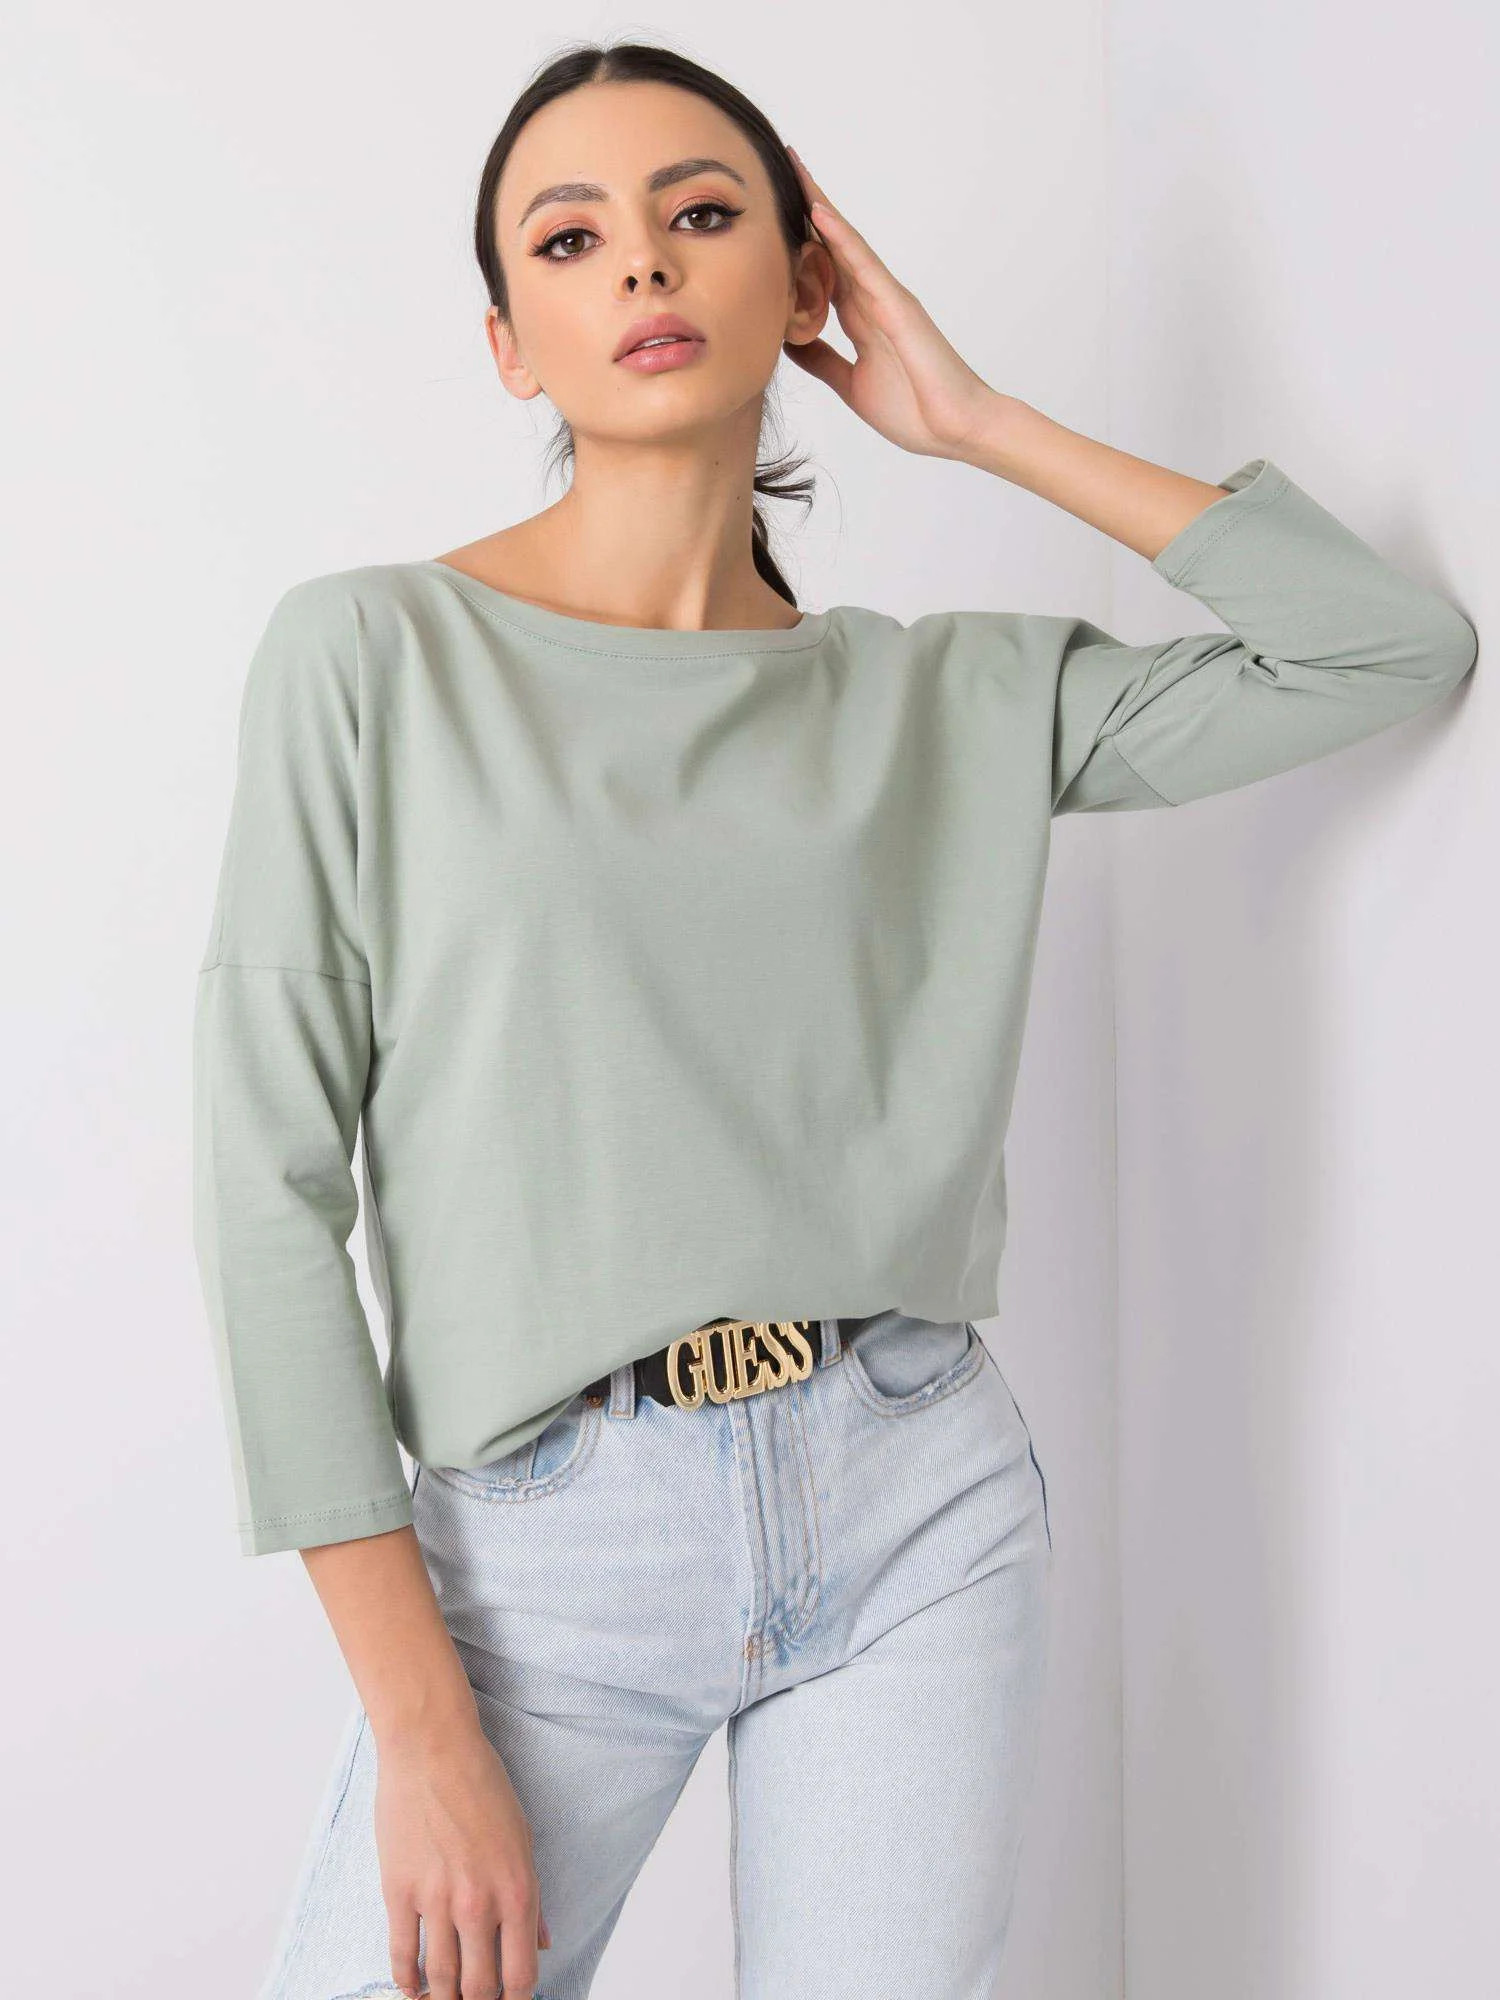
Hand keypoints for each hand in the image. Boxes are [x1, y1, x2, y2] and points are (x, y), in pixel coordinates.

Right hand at [374, 1716, 551, 1999]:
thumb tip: (543, 1942)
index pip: (521, 1975)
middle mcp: (479, 1903)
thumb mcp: (523, 1837)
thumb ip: (533, 1897)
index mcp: (517, 1890)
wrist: (433, 1747)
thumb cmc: (482, 1784)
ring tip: (444, 1998)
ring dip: (442, 1998)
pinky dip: (406, 1980)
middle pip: (479, 1988)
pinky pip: (402, 1954)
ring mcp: (437, 1900)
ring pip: (440, 1979)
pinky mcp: (400, 1891)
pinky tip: (412, 1987)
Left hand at [781, 145, 1001, 461]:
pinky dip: (841, 238)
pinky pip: (864, 265)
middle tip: (778, 166)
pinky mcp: (899, 306)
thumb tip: (787, 341)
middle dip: (806, 207)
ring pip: (845, 243)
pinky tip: (818, 212)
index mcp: (861, 319)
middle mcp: (873, 299)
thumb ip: (823, 359)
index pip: (823, 270)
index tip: (770, 215)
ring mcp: (887, 298)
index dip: (797, 243)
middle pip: (832, 244)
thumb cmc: (915, 410)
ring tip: (794, 168)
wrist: (955, 429)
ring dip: (819, 206)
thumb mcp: (850, 384)